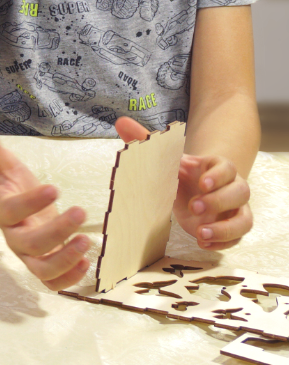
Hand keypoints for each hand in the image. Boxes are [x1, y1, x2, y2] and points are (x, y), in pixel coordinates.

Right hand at [0, 124, 90, 289]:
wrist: (8, 206)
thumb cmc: (8, 184)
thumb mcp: (2, 164)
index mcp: (3, 211)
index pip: (12, 211)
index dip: (31, 202)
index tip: (54, 188)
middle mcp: (14, 237)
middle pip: (31, 245)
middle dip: (57, 232)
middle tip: (80, 211)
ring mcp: (29, 254)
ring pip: (42, 270)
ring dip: (65, 260)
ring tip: (87, 240)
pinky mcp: (44, 263)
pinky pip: (53, 282)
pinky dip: (69, 279)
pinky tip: (86, 262)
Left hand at [113, 117, 252, 251]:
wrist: (191, 190)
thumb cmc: (178, 172)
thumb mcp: (163, 158)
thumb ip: (144, 139)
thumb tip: (120, 121)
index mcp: (216, 166)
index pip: (228, 167)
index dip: (218, 175)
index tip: (201, 182)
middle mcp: (232, 187)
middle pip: (241, 192)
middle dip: (219, 201)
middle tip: (193, 207)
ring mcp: (235, 209)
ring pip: (245, 220)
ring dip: (226, 228)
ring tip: (201, 233)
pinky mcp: (232, 228)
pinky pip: (238, 237)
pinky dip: (223, 242)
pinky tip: (202, 242)